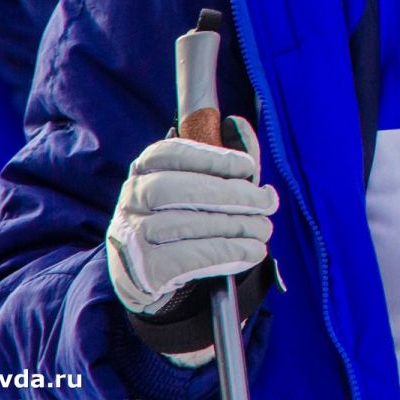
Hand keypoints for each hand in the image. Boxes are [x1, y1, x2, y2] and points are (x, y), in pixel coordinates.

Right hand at [106, 115, 276, 319]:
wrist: (151, 276)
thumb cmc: (186, 218)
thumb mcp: (204, 184)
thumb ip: (225, 156)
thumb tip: (236, 123)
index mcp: (145, 169)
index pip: (170, 154)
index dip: (211, 157)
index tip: (248, 166)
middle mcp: (132, 199)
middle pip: (176, 190)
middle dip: (230, 194)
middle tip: (267, 202)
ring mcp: (132, 236)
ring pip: (186, 225)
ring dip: (237, 226)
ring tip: (263, 230)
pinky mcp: (143, 271)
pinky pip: (190, 258)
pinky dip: (228, 253)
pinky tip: (251, 251)